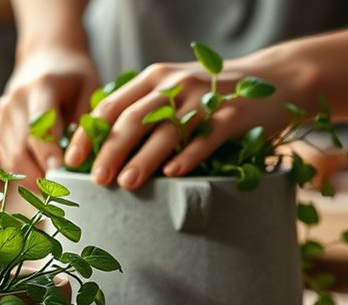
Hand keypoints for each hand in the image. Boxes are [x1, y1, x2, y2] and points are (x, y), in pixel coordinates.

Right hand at [0, 48, 99, 181]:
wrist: (45, 58)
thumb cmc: (74, 77)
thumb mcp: (90, 89)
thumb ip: (86, 122)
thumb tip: (79, 160)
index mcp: (40, 87)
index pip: (39, 126)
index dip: (47, 152)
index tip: (60, 172)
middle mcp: (14, 101)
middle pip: (20, 148)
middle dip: (39, 175)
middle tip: (61, 193)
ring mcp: (1, 116)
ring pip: (10, 158)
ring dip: (30, 179)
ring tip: (52, 191)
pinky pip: (6, 159)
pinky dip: (22, 174)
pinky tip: (40, 178)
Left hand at [65, 58, 309, 189]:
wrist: (275, 77)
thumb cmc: (211, 95)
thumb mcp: (171, 92)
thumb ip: (140, 111)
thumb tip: (99, 149)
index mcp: (153, 79)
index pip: (110, 106)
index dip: (89, 134)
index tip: (72, 161)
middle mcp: (175, 84)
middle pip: (134, 118)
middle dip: (112, 150)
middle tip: (97, 179)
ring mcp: (205, 98)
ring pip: (167, 129)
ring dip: (145, 157)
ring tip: (128, 182)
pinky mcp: (234, 115)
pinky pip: (207, 137)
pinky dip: (188, 155)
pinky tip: (173, 174)